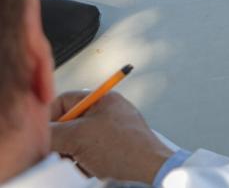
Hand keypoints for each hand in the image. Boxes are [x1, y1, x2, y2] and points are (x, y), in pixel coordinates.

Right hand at [50, 91, 172, 183]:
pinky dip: (84, 163)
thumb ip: (53, 132)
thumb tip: (37, 135)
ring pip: (77, 141)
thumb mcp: (79, 136)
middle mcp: (107, 112)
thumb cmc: (121, 146)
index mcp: (103, 99)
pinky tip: (89, 169)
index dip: (49, 116)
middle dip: (61, 140)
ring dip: (71, 154)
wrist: (149, 168)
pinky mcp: (114, 149)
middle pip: (69, 123)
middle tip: (58, 152)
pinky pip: (88, 154)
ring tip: (78, 162)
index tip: (40, 134)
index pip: (65, 100)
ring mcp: (111, 131)